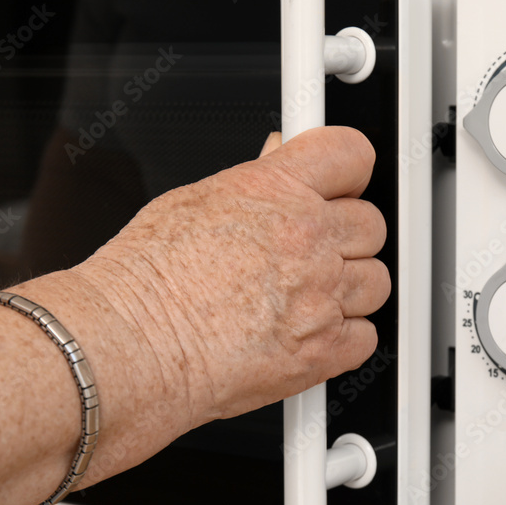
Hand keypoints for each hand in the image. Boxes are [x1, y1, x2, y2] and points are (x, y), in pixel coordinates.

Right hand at [73, 126, 389, 424]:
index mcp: (277, 190)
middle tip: (311, 251)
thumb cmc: (144, 280)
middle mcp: (307, 238)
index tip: (343, 184)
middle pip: (371, 224)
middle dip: (345, 236)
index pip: (352, 155)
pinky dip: (345, 337)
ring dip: (349, 288)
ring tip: (304, 296)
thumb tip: (281, 159)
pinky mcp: (322, 350)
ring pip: (375, 281)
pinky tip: (308, 332)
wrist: (129, 344)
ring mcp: (320, 295)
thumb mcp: (196, 200)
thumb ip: (256, 181)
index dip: (349, 172)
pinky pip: (366, 336)